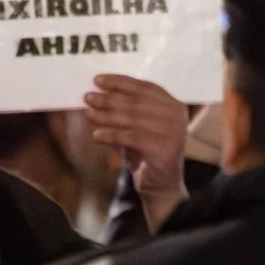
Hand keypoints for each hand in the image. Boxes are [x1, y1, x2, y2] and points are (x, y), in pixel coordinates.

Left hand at [85, 74, 189, 231]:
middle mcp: (176, 115)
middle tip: (88, 97)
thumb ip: (127, 109)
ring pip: (131, 118)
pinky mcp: (162, 147)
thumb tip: (98, 93)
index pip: (144, 87)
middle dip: (109, 98)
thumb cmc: (147, 152)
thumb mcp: (139, 126)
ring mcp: (171, 131)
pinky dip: (110, 135)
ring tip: (89, 113)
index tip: (98, 80)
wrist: (161, 185)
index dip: (120, 82)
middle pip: (136, 101)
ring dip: (106, 115)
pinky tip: (96, 136)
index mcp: (173, 105)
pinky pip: (129, 137)